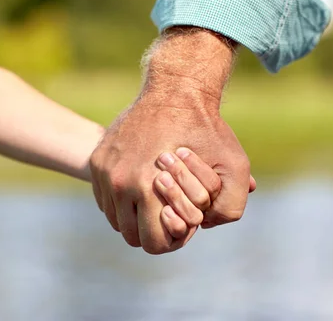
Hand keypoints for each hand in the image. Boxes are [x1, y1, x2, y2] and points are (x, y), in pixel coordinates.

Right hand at [90, 27, 252, 253]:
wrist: (175, 90)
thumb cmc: (206, 129)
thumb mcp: (234, 165)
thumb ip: (230, 206)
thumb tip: (203, 226)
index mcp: (148, 188)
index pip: (153, 243)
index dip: (172, 239)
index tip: (183, 221)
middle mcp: (120, 182)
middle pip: (131, 235)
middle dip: (152, 229)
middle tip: (170, 212)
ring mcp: (105, 171)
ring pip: (115, 218)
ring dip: (134, 216)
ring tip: (156, 200)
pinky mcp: (98, 160)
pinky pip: (104, 198)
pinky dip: (120, 200)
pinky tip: (140, 187)